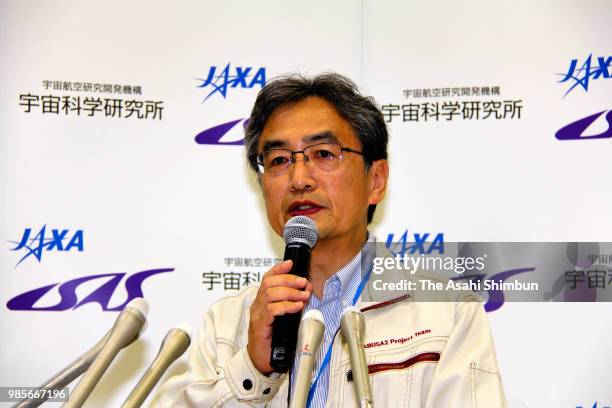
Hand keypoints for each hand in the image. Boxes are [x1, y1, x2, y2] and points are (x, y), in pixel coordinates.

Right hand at [247, 260, 311, 374]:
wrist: (261, 359)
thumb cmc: (273, 338)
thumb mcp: (283, 317)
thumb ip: (291, 304)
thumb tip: (306, 292)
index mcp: (262, 301)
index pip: (267, 278)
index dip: (278, 269)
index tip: (290, 263)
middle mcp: (257, 305)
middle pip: (269, 283)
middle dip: (288, 279)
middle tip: (304, 282)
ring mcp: (257, 315)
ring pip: (271, 294)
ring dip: (290, 292)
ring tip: (303, 296)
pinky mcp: (260, 326)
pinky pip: (272, 310)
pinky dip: (287, 306)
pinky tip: (297, 307)